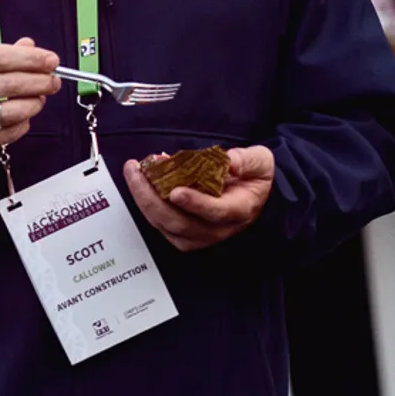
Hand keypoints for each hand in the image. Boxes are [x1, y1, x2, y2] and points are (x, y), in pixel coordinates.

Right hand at [0, 38, 60, 167]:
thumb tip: (29, 46)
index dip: (29, 58)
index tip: (50, 60)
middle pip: (8, 84)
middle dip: (39, 81)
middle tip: (53, 80)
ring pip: (11, 110)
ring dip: (34, 104)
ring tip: (40, 100)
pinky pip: (8, 133)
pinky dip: (22, 124)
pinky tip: (24, 118)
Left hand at [124, 146, 275, 250]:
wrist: (252, 193)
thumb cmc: (254, 176)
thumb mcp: (260, 161)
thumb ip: (247, 160)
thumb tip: (229, 161)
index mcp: (239, 210)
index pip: (216, 212)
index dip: (195, 203)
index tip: (176, 191)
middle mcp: (217, 228)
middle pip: (180, 223)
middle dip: (153, 198)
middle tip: (137, 172)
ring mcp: (199, 235)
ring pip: (165, 225)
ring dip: (144, 200)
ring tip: (134, 172)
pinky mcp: (183, 234)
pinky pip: (160, 223)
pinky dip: (146, 203)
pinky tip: (140, 181)